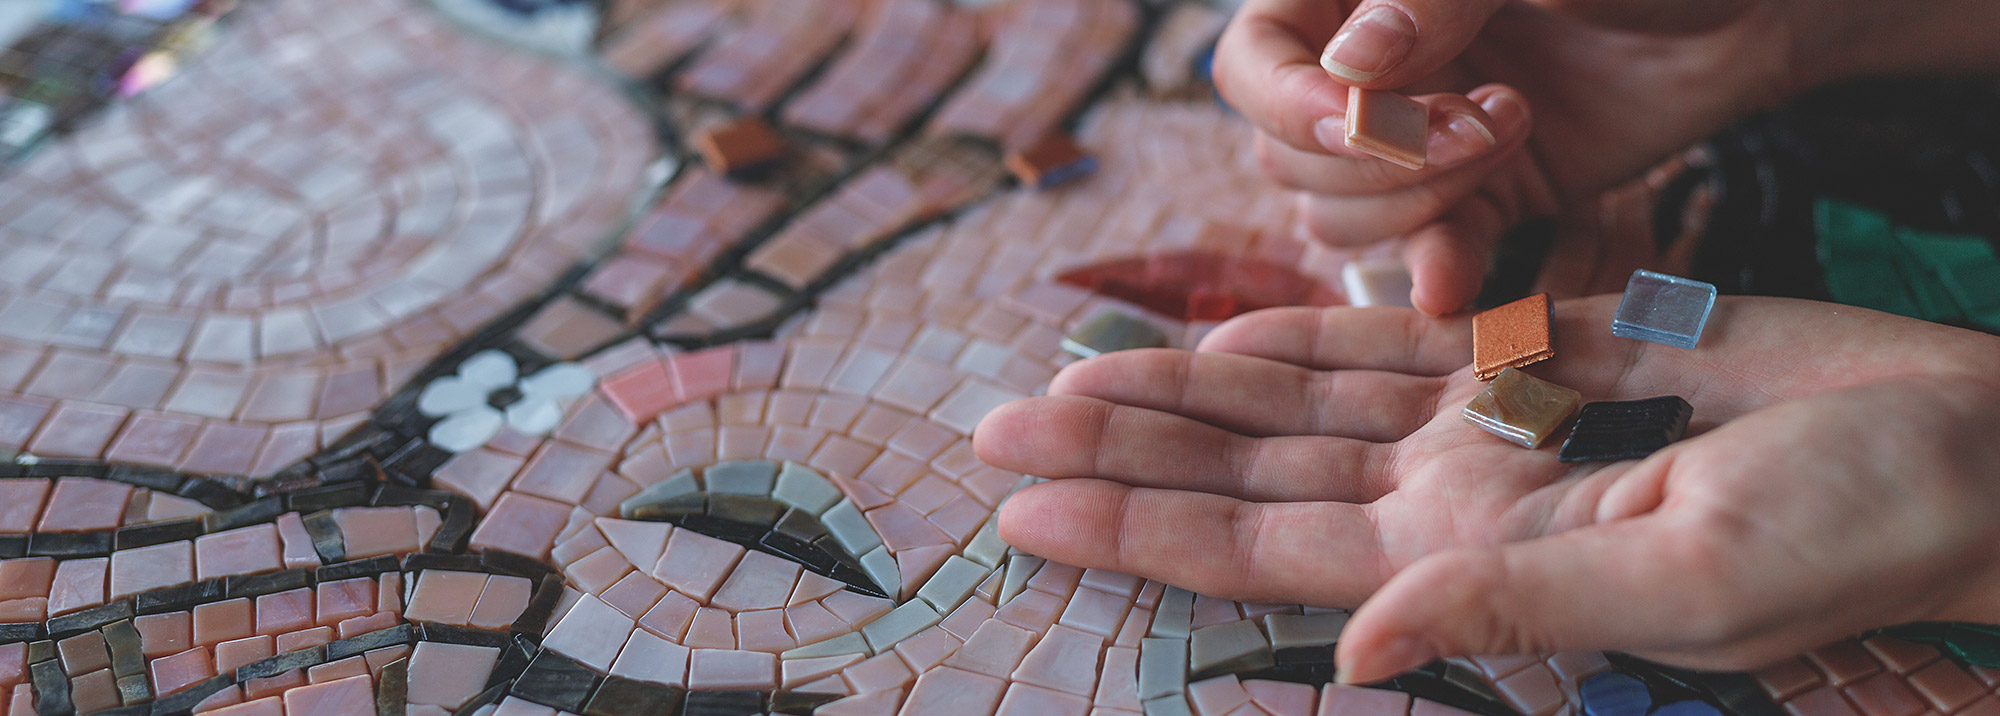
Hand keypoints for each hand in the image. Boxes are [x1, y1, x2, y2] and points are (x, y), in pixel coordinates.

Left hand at [974, 297, 1999, 680]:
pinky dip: (1294, 335)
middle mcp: (1449, 504)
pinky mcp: (1533, 354)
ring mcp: (1483, 429)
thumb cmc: (1850, 523)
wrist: (1951, 440)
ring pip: (1291, 405)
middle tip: (993, 427)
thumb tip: (1358, 653)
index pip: (1260, 553)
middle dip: (1122, 453)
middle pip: (1244, 476)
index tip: (1021, 505)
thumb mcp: (1686, 579)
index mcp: (1468, 567)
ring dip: (1181, 392)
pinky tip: (1214, 335)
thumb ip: (1512, 608)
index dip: (1137, 528)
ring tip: (1064, 376)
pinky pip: (1382, 343)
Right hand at [1214, 0, 1817, 312]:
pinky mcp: (1475, 198)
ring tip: (1514, 130)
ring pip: (1336, 215)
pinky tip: (1459, 281)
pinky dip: (1434, 269)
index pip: (1251, 62)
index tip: (1364, 120)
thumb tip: (1348, 69)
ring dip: (1416, 201)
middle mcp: (1361, 67)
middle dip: (1379, 157)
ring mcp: (1412, 138)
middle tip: (1486, 117)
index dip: (1289, 104)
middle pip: (1285, 154)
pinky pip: (1416, 254)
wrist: (1747, 9)